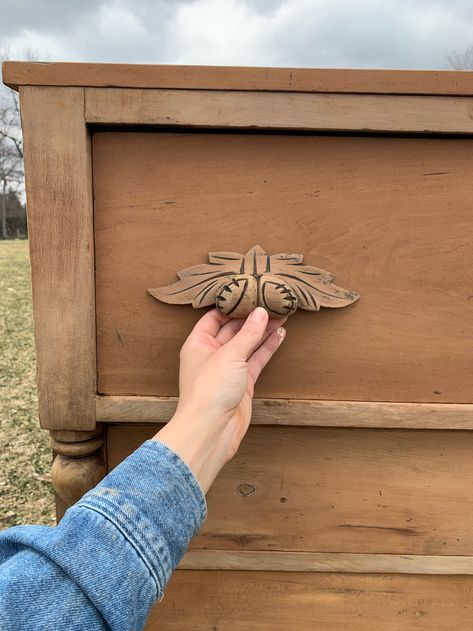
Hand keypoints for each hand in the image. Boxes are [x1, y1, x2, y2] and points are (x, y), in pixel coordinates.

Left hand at [153, 307, 285, 492]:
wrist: (212, 430)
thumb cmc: (209, 391)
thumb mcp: (230, 355)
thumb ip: (248, 334)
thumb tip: (261, 313)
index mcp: (198, 343)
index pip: (214, 316)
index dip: (231, 304)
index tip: (249, 291)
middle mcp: (212, 354)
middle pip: (234, 329)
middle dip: (252, 316)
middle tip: (271, 301)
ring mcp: (228, 369)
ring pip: (248, 344)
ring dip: (263, 330)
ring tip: (282, 314)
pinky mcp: (242, 383)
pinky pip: (257, 359)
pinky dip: (268, 347)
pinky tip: (280, 335)